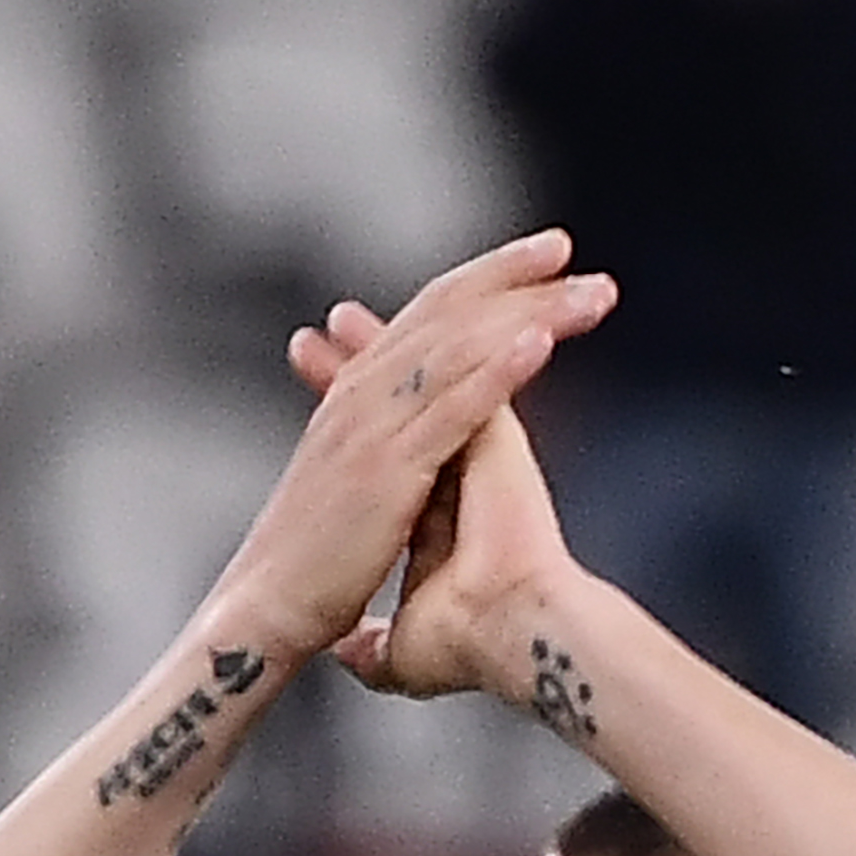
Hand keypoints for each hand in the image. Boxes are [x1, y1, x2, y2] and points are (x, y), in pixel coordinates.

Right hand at [208, 233, 610, 661]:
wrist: (266, 608)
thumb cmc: (313, 562)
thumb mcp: (353, 486)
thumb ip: (380, 450)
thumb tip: (417, 445)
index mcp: (357, 395)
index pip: (426, 315)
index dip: (483, 279)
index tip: (542, 256)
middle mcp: (365, 395)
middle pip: (446, 314)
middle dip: (511, 277)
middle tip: (569, 247)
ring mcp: (375, 430)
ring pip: (461, 350)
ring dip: (530, 314)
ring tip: (589, 292)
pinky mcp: (388, 471)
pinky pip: (453, 410)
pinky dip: (497, 371)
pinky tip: (541, 343)